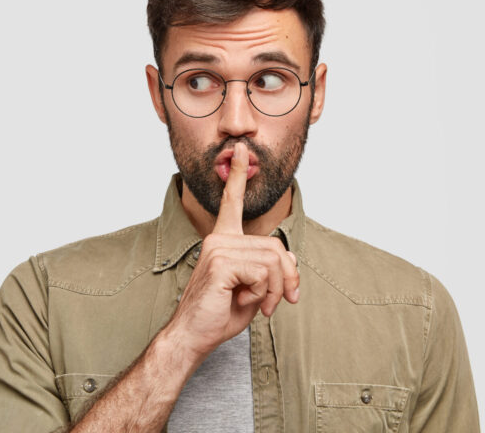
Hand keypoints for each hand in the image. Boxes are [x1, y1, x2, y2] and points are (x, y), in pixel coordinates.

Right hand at [164, 142, 299, 357]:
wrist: (194, 335)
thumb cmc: (219, 313)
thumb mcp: (254, 288)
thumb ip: (269, 268)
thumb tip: (290, 256)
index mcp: (222, 240)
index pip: (232, 202)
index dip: (238, 175)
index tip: (241, 149)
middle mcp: (218, 239)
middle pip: (276, 246)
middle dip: (288, 278)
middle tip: (282, 301)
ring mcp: (217, 249)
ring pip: (273, 260)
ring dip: (276, 289)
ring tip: (261, 304)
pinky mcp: (220, 263)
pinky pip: (263, 272)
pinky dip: (265, 293)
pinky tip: (248, 302)